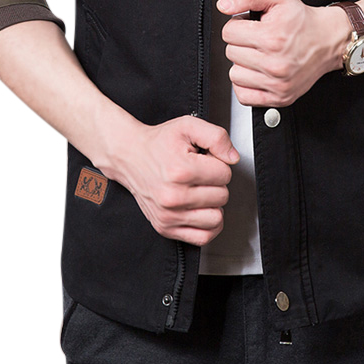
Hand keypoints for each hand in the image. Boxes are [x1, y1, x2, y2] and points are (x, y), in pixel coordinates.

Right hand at [110, 115, 240, 246]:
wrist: (130, 155)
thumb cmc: (159, 143)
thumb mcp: (188, 126)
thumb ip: (216, 137)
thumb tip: (233, 158)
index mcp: (181, 170)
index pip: (225, 174)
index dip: (218, 163)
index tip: (204, 160)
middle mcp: (173, 196)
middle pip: (222, 196)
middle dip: (215, 182)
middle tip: (200, 174)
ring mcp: (169, 215)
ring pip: (217, 218)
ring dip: (213, 204)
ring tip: (200, 191)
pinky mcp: (165, 227)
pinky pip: (203, 237)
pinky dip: (208, 225)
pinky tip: (202, 209)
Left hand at [217, 0, 349, 107]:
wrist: (329, 40)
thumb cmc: (302, 20)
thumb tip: (223, 5)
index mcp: (272, 38)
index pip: (228, 32)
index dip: (239, 25)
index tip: (252, 25)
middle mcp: (275, 63)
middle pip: (230, 52)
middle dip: (242, 43)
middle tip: (259, 39)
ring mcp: (278, 83)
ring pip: (234, 74)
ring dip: (243, 64)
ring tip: (260, 55)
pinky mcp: (280, 97)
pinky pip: (243, 95)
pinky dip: (247, 84)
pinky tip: (258, 72)